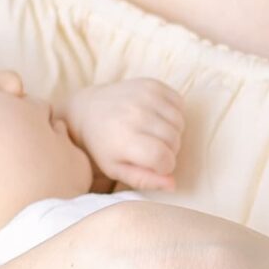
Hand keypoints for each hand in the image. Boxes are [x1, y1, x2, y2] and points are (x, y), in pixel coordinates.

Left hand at [63, 78, 187, 190]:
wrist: (89, 110)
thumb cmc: (104, 146)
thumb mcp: (116, 169)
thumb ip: (144, 180)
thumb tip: (173, 184)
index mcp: (125, 140)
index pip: (165, 159)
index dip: (165, 166)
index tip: (154, 165)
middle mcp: (135, 115)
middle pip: (174, 141)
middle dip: (169, 150)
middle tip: (152, 149)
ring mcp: (144, 96)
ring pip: (180, 123)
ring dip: (173, 132)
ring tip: (155, 134)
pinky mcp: (151, 84)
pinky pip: (179, 103)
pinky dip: (174, 113)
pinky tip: (157, 118)